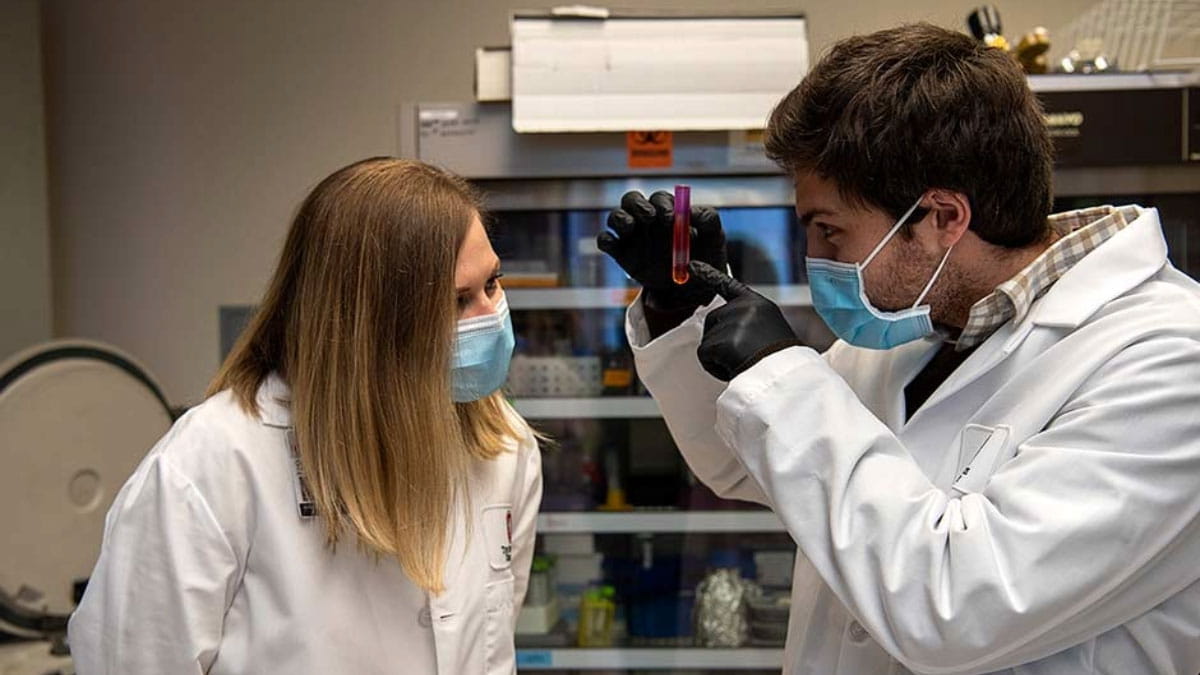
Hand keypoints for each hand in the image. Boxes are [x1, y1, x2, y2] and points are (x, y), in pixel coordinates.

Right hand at [597, 190, 726, 312]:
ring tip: (630, 228)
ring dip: (620, 218)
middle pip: (631, 199)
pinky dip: (606, 240)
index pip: (659, 199)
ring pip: (615, 216)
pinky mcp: (620, 253)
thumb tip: (691, 212)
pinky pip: (605, 241)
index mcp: (667, 211)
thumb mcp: (714, 235)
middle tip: (649, 218)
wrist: (693, 287)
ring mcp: (632, 236)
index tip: (670, 219)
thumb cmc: (705, 255)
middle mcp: (647, 220)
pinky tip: (614, 245)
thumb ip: (706, 218)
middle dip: (638, 205)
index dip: (662, 205)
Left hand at [690, 261, 803, 381]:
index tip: (692, 266)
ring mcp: (731, 322)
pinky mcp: (720, 340)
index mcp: (758, 304)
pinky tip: (734, 368)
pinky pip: (704, 356)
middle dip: (719, 339)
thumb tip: (727, 333)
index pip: (728, 285)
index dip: (708, 274)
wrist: (784, 376)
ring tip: (744, 362)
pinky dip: (714, 367)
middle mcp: (743, 307)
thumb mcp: (770, 330)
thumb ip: (748, 323)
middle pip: (712, 320)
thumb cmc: (781, 360)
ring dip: (719, 356)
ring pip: (708, 340)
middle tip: (742, 354)